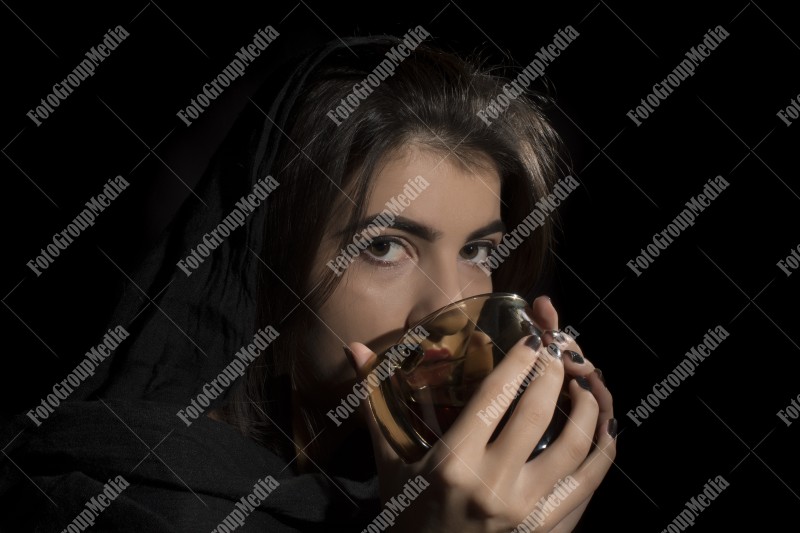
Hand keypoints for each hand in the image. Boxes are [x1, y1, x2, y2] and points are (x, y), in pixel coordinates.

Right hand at [347, 296, 615, 531]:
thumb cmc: (406, 517)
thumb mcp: (390, 463)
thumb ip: (375, 404)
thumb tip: (353, 347)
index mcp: (452, 464)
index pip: (495, 396)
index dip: (520, 359)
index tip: (534, 337)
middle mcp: (494, 486)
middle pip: (539, 413)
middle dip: (555, 371)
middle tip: (560, 351)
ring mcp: (527, 513)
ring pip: (577, 448)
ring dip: (590, 407)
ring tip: (586, 383)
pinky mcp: (548, 531)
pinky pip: (588, 486)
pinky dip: (603, 454)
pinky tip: (602, 430)